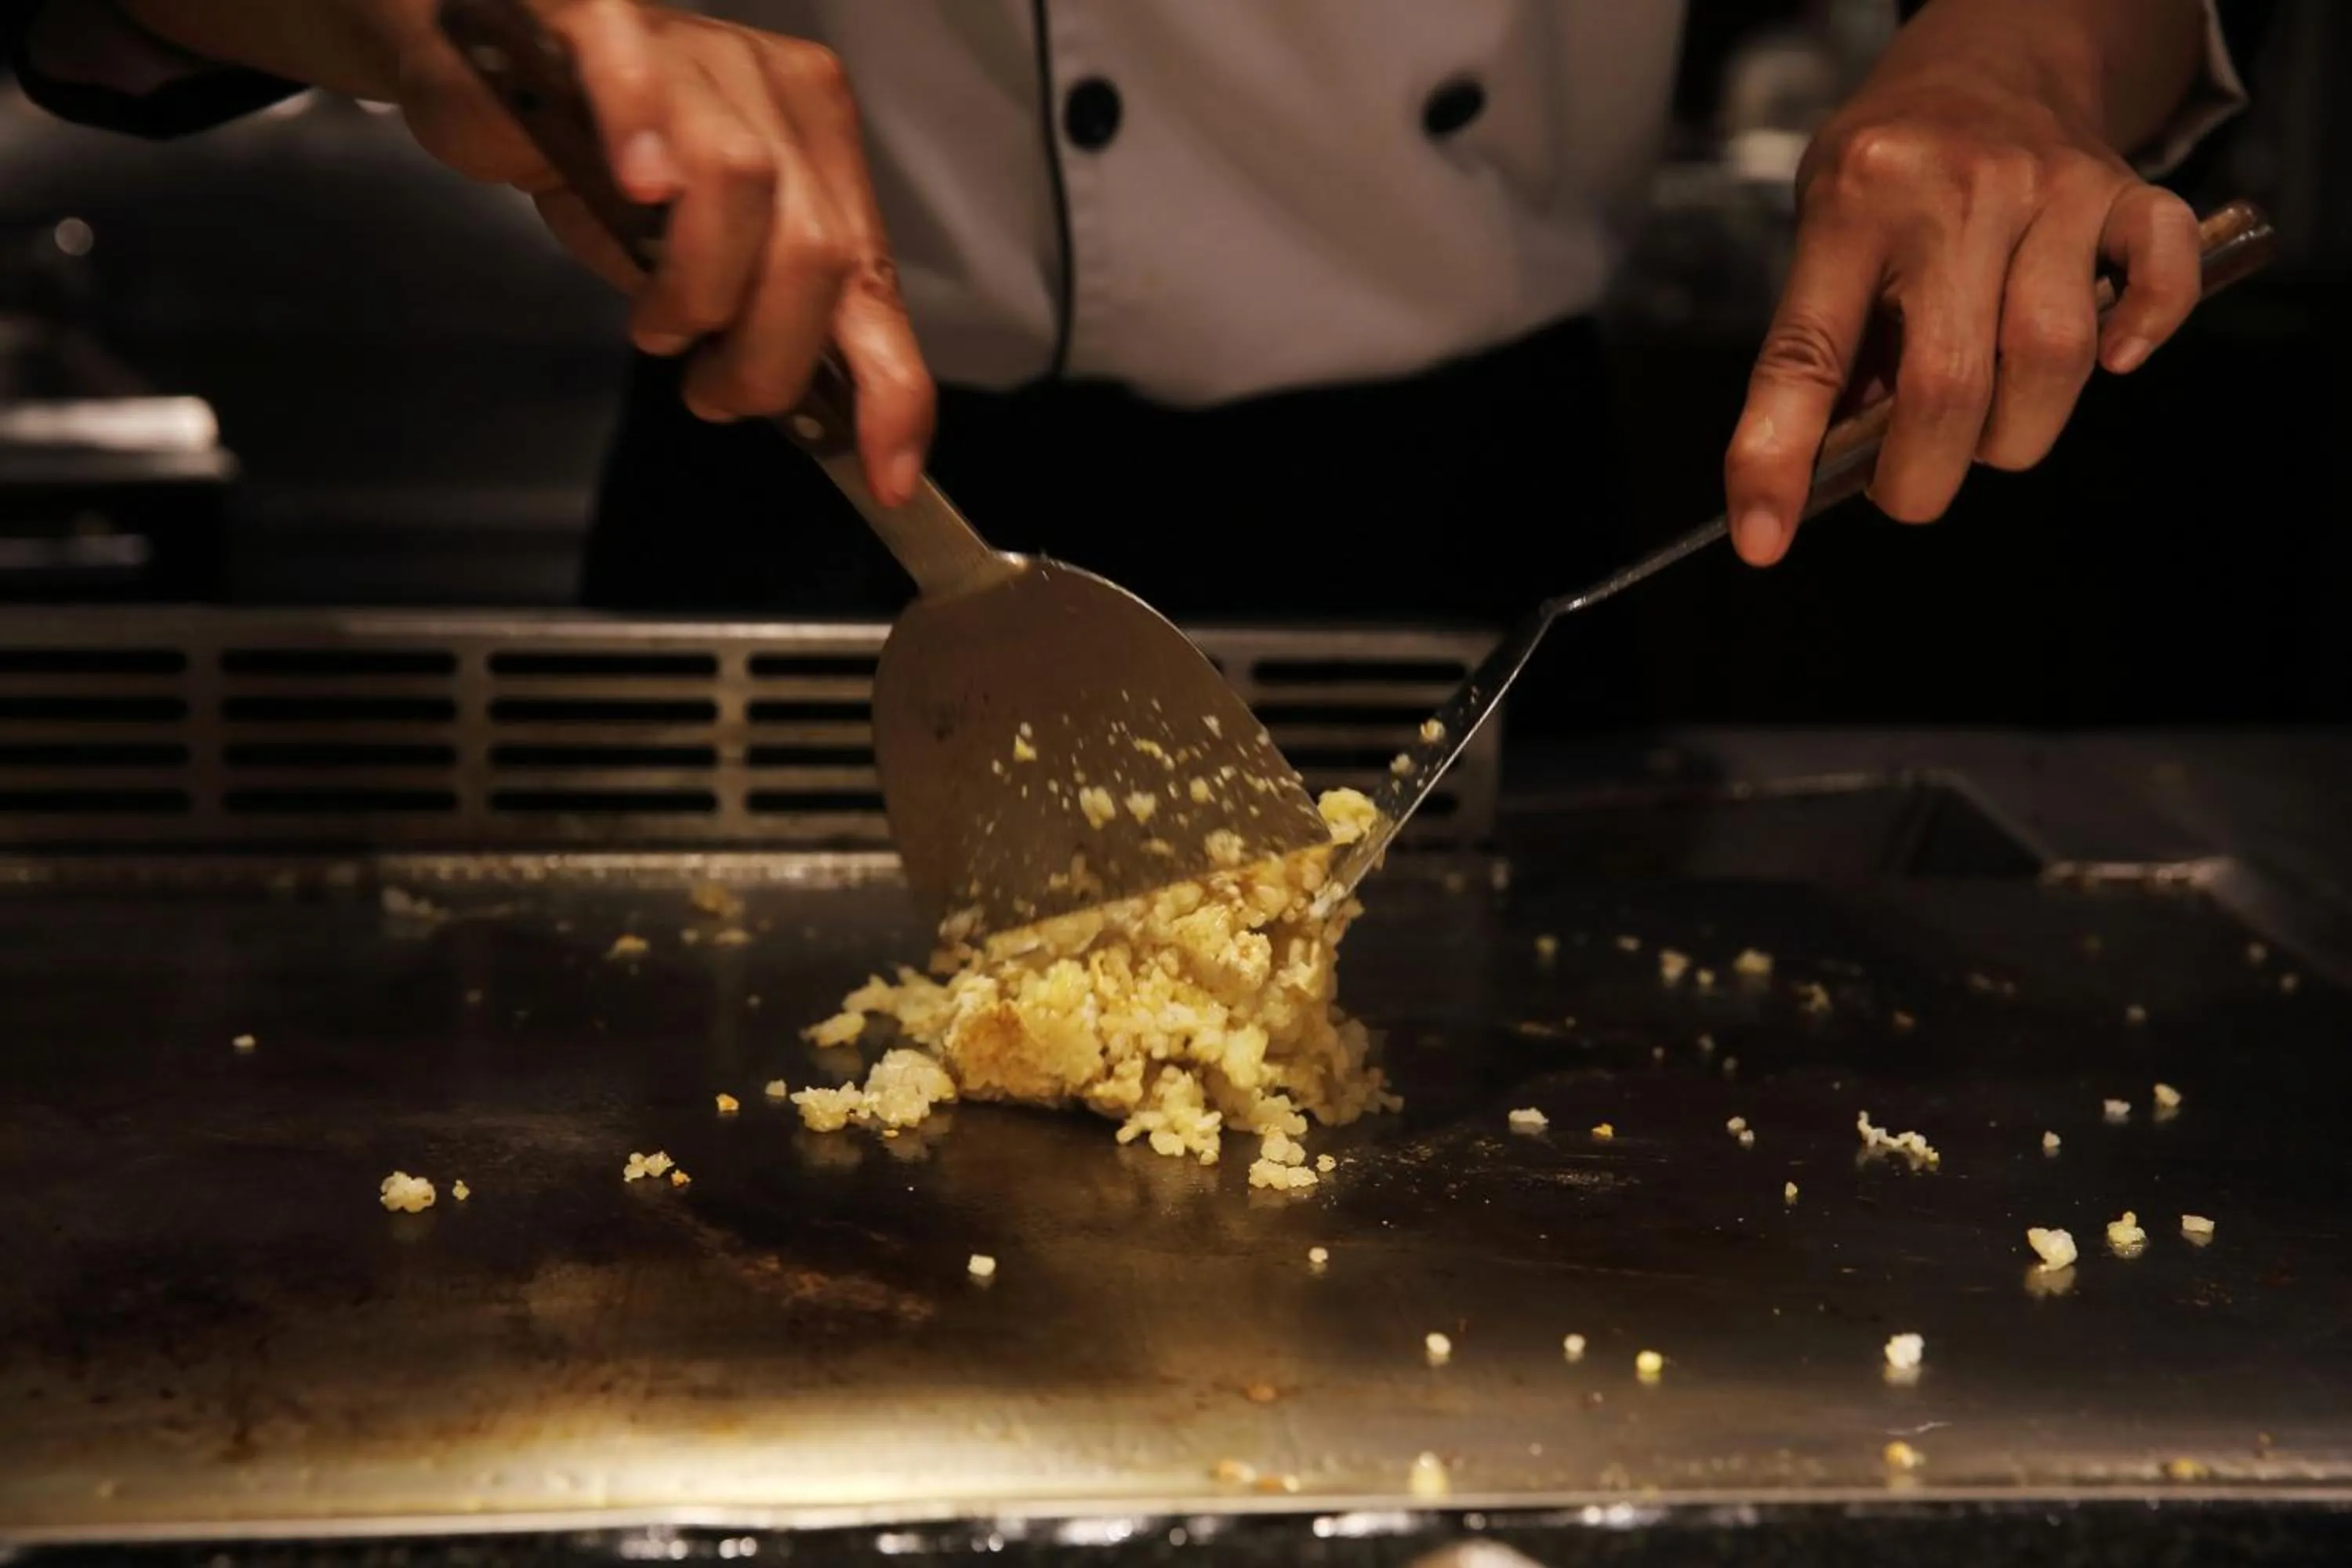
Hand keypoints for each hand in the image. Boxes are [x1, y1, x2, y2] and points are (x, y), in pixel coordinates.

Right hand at [396, 0, 934, 503]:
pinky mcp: (601, 26)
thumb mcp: (694, 260)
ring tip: (658, 326)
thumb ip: (759, 319)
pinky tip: (639, 191)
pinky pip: (634, 78)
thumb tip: (815, 411)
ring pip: (741, 182)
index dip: (891, 387)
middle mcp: (775, 97)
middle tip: (714, 393)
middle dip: (769, 357)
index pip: (877, 279)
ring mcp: (695, 55)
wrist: (487, 61)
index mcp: (818, 152)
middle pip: (816, 249)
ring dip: (697, 289)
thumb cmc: (596, 161)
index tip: (886, 474)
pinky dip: (642, 137)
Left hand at [1723, 35, 2203, 565]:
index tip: (1761, 538)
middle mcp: (1954, 194)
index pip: (1803, 354)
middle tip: (1908, 484)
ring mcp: (2051, 189)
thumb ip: (1829, 345)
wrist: (1991, 60)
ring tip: (1985, 426)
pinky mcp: (2127, 191)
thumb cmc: (1893, 170)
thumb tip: (1826, 471)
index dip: (1777, 456)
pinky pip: (2159, 279)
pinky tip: (2111, 357)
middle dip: (1921, 475)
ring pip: (2051, 357)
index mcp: (1853, 207)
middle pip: (1948, 382)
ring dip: (2016, 433)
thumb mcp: (1825, 232)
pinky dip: (2143, 332)